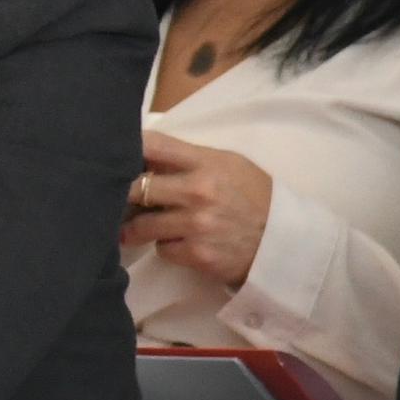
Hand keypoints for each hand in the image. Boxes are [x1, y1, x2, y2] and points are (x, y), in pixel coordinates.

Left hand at [123, 132, 273, 290]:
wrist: (287, 241)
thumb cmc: (254, 196)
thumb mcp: (228, 165)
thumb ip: (188, 159)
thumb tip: (142, 154)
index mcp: (205, 163)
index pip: (152, 145)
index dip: (126, 148)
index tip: (112, 155)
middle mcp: (198, 192)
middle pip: (133, 188)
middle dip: (121, 194)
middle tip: (115, 198)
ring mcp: (197, 225)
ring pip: (141, 224)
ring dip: (140, 226)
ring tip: (143, 224)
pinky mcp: (198, 254)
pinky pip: (162, 249)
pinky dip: (166, 246)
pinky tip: (180, 242)